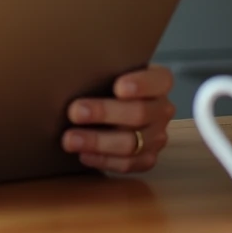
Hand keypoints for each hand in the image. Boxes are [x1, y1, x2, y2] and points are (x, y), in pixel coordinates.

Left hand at [61, 65, 176, 173]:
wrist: (111, 110)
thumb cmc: (106, 83)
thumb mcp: (107, 70)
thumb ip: (100, 68)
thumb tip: (71, 67)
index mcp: (158, 83)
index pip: (159, 81)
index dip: (141, 84)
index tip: (118, 87)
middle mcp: (161, 110)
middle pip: (139, 113)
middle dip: (104, 112)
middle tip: (74, 112)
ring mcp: (156, 136)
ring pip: (131, 143)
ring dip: (97, 142)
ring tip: (70, 140)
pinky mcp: (146, 158)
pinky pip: (127, 164)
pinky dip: (103, 160)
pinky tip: (83, 155)